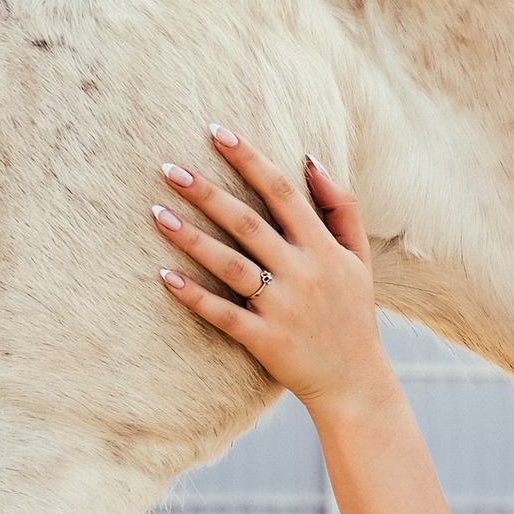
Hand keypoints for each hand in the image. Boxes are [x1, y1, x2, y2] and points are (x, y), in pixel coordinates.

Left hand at [153, 125, 393, 412]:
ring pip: (230, 264)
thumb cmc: (352, 313)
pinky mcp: (264, 339)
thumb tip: (310, 158)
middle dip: (207, 192)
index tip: (217, 131)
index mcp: (323, 248)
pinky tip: (164, 275)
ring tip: (156, 212)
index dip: (249, 159)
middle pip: (247, 222)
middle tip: (168, 167)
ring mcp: (282, 307)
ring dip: (191, 237)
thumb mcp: (358, 257)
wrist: (355, 382)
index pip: (282, 192)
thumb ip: (341, 206)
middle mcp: (303, 272)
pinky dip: (193, 295)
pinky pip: (223, 314)